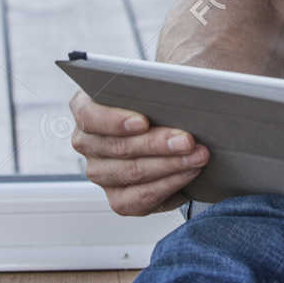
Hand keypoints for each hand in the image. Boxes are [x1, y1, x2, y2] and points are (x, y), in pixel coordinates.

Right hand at [68, 87, 208, 214]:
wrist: (172, 123)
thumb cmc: (161, 100)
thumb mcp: (159, 83)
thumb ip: (160, 83)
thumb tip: (183, 85)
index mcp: (86, 108)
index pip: (90, 116)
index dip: (115, 120)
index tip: (144, 121)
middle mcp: (87, 142)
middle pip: (117, 148)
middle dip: (157, 144)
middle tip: (188, 140)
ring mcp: (100, 173)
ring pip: (132, 173)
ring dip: (170, 165)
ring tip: (198, 156)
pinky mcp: (118, 198)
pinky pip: (140, 198)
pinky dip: (168, 186)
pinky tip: (189, 173)